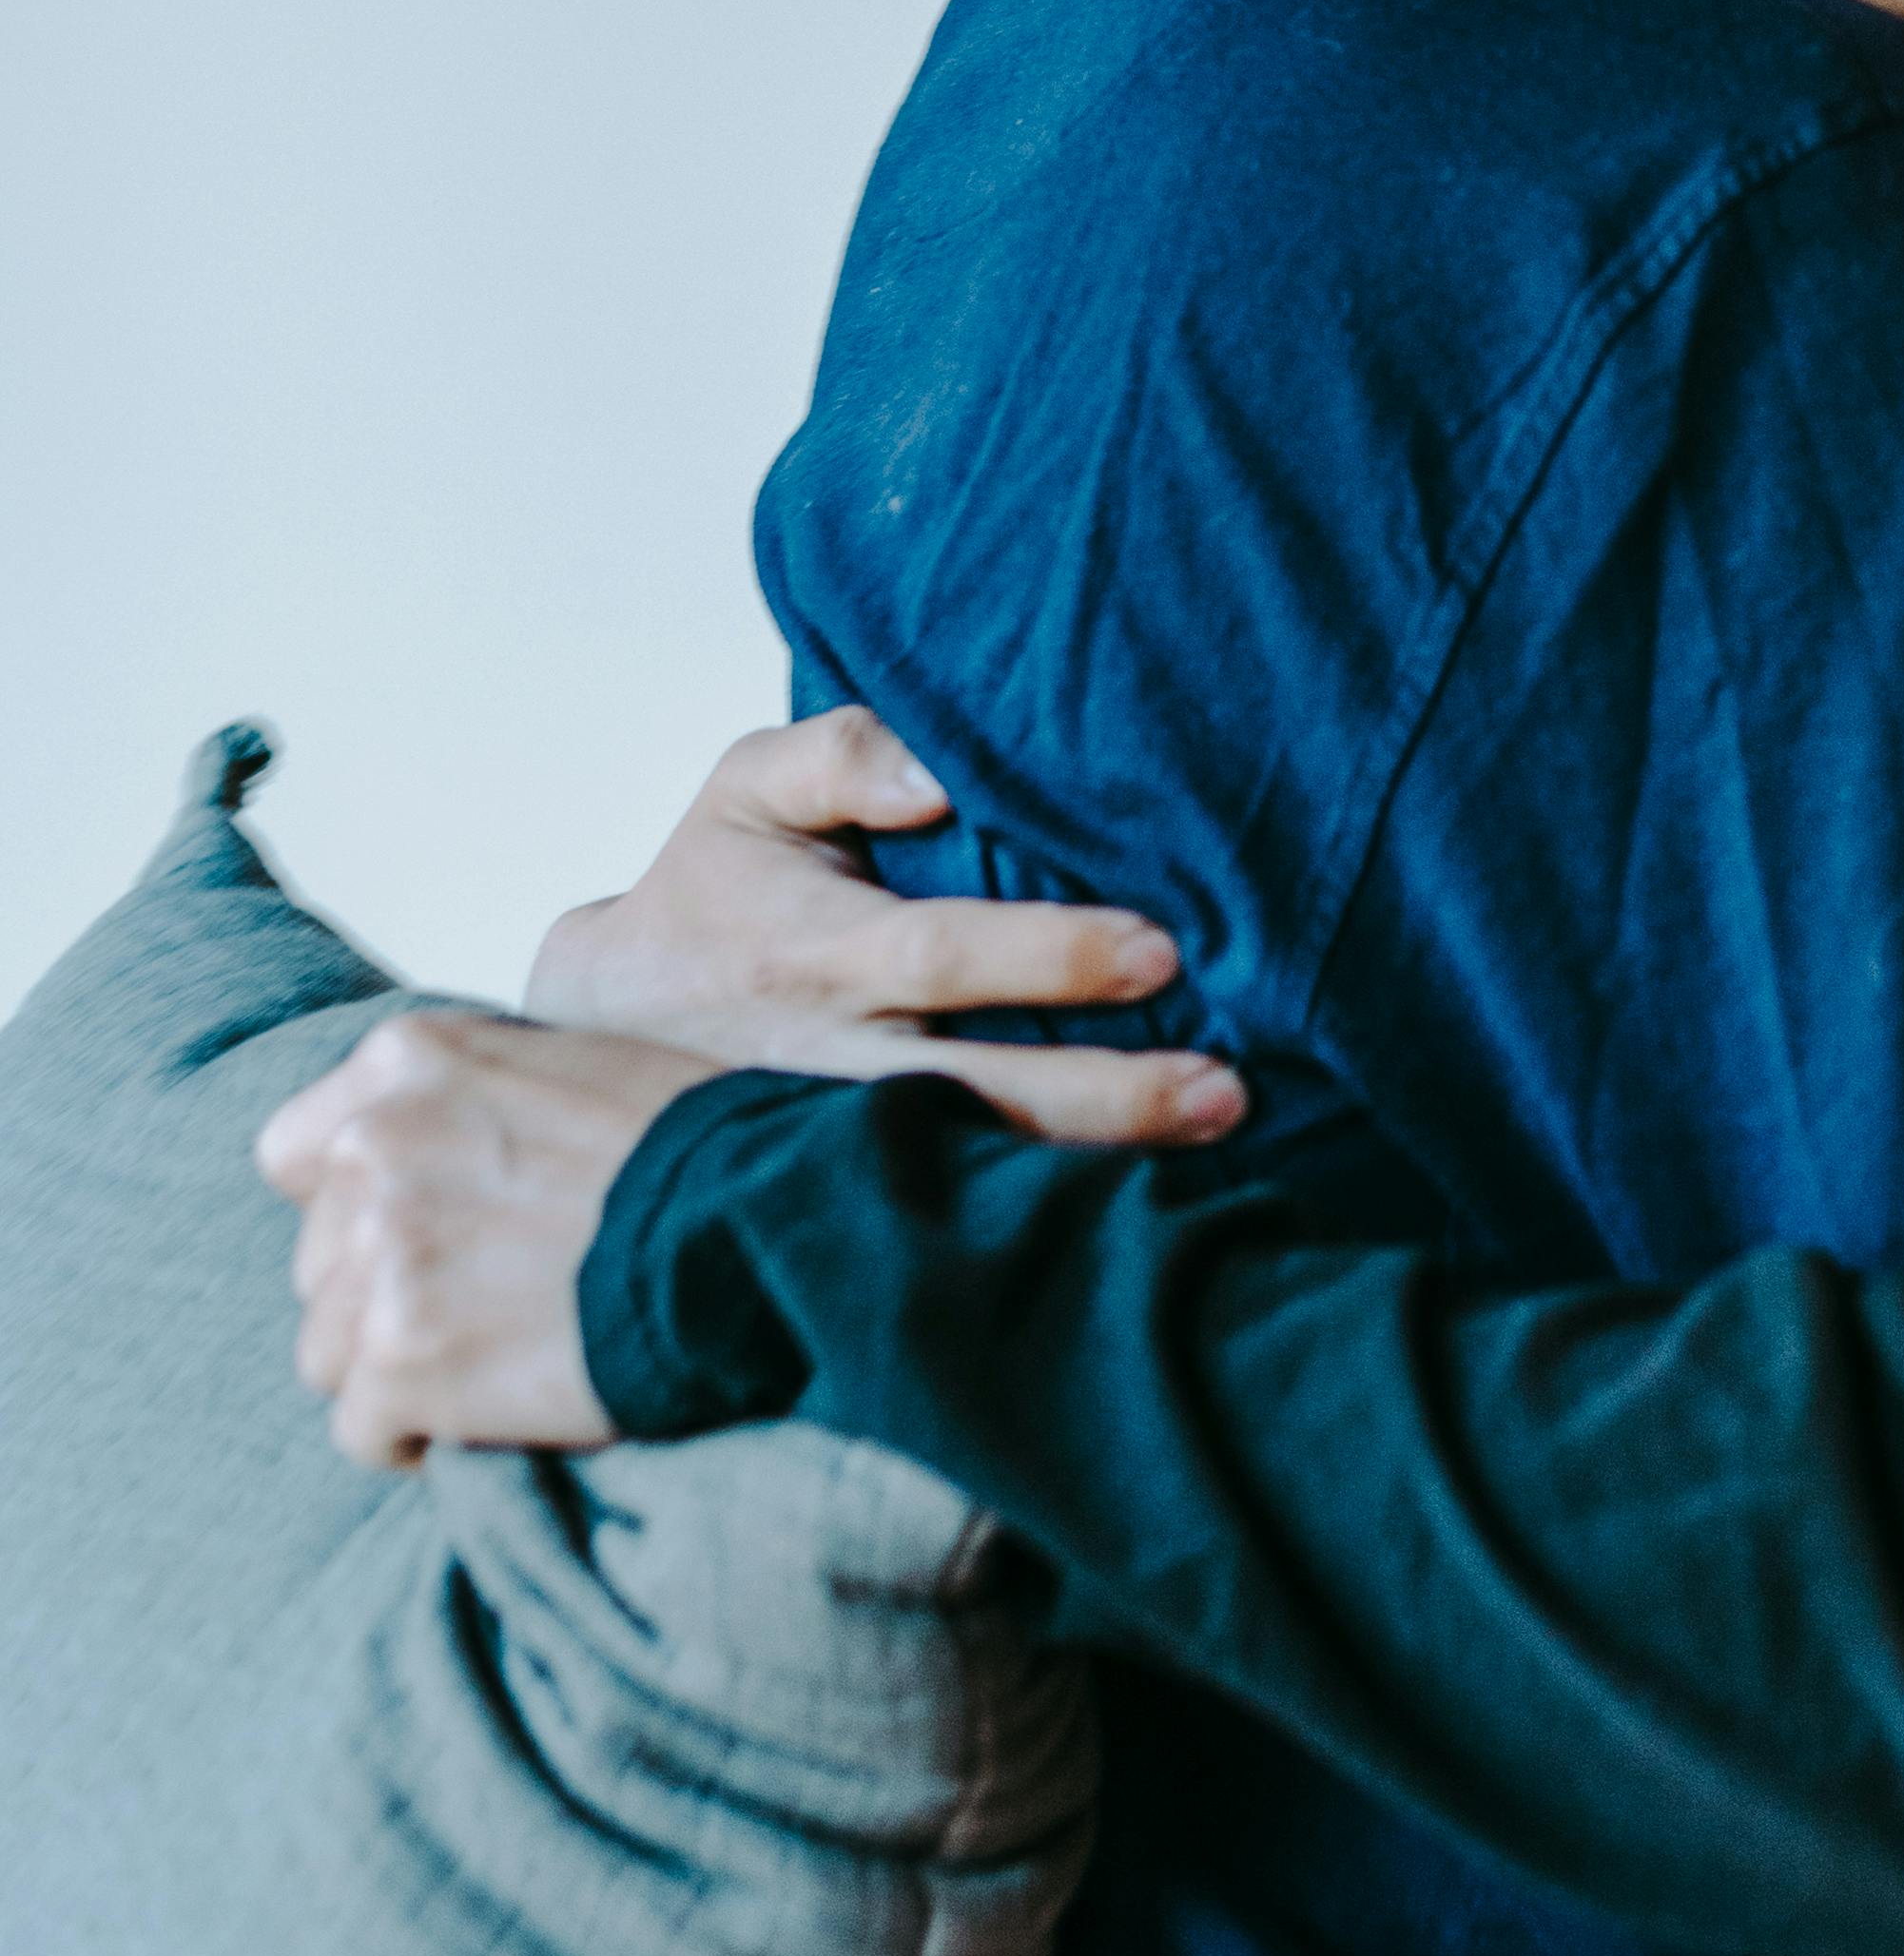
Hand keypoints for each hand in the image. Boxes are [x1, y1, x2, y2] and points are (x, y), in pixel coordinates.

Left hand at [266, 1010, 686, 1462]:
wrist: (766, 1229)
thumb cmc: (704, 1150)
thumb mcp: (575, 1067)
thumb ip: (473, 1103)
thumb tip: (440, 1159)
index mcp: (409, 1063)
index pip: (299, 1154)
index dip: (355, 1210)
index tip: (422, 1239)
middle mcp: (373, 1147)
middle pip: (318, 1264)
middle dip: (385, 1296)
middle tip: (488, 1312)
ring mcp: (382, 1254)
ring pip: (326, 1352)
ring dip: (396, 1372)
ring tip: (493, 1370)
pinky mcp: (402, 1358)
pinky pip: (360, 1429)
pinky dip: (416, 1440)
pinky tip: (487, 1419)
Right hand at [525, 711, 1245, 1152]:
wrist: (623, 1016)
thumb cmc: (717, 882)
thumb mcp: (749, 790)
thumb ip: (840, 755)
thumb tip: (939, 774)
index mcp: (820, 950)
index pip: (942, 955)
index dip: (1048, 955)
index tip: (1159, 950)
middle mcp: (843, 1057)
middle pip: (980, 1091)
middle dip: (1105, 1096)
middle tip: (1225, 1087)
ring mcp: (856, 1137)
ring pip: (982, 1165)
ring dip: (1105, 1158)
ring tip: (1227, 1131)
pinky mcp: (874, 1180)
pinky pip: (971, 1197)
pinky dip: (1060, 1200)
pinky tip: (1163, 1198)